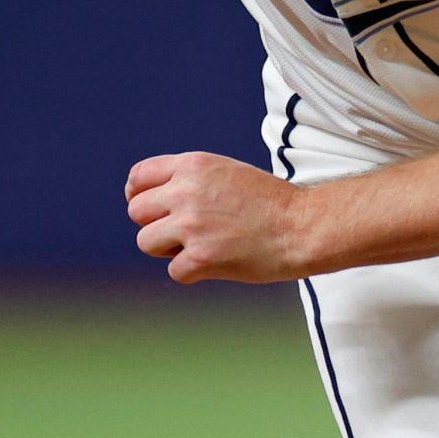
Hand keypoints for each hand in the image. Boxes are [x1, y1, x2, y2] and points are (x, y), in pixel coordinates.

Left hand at [124, 152, 316, 283]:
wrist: (301, 226)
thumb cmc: (269, 202)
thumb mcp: (226, 172)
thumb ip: (190, 180)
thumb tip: (153, 200)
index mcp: (192, 165)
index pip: (138, 177)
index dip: (138, 194)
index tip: (150, 208)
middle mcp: (185, 192)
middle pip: (137, 212)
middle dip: (155, 224)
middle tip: (182, 232)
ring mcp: (191, 226)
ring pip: (146, 242)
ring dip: (167, 249)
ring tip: (198, 246)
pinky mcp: (200, 257)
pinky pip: (174, 271)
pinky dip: (191, 272)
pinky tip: (216, 263)